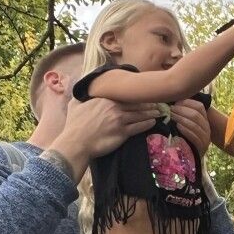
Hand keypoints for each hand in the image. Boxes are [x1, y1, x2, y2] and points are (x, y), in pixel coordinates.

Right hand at [45, 97, 161, 178]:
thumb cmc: (74, 126)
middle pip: (135, 103)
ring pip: (140, 114)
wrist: (76, 143)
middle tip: (158, 102)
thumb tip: (79, 90)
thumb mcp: (75, 105)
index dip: (135, 95)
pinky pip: (139, 127)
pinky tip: (153, 123)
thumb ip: (80, 96)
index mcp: (104, 99)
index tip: (142, 94)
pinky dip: (147, 124)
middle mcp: (114, 107)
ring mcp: (119, 119)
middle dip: (148, 103)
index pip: (125, 94)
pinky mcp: (123, 132)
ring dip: (151, 113)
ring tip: (159, 112)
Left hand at [170, 98, 210, 153]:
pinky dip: (185, 130)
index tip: (175, 103)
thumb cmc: (188, 138)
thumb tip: (174, 103)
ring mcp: (206, 137)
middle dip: (181, 110)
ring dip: (181, 119)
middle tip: (170, 110)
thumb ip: (185, 115)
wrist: (194, 157)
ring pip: (194, 124)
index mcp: (205, 119)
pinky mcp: (202, 146)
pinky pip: (194, 136)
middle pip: (196, 114)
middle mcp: (207, 127)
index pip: (199, 106)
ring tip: (172, 116)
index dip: (187, 103)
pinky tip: (177, 126)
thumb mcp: (189, 125)